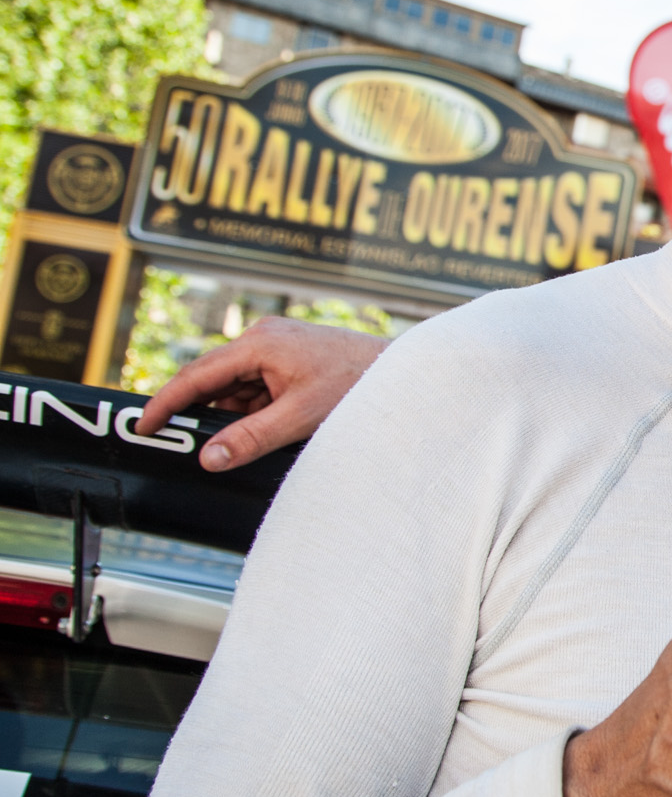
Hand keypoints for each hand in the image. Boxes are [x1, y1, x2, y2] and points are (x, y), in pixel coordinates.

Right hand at [133, 317, 387, 469]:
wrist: (403, 373)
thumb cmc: (358, 387)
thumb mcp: (301, 418)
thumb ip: (251, 438)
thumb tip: (208, 458)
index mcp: (259, 343)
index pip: (196, 375)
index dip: (165, 403)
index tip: (143, 427)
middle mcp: (263, 338)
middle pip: (212, 380)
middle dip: (198, 413)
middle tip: (178, 444)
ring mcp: (276, 347)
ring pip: (235, 387)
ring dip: (231, 416)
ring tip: (242, 442)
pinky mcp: (290, 359)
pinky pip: (256, 387)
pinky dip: (252, 411)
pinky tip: (265, 431)